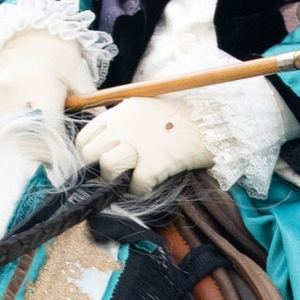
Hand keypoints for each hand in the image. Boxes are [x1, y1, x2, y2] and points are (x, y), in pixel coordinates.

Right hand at [0, 22, 92, 180]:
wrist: (34, 33)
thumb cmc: (62, 60)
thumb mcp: (82, 79)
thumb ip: (91, 110)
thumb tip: (98, 142)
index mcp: (42, 85)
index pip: (45, 129)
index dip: (51, 151)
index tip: (55, 163)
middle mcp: (14, 88)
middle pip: (18, 136)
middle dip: (29, 153)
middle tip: (37, 163)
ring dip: (8, 144)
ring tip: (19, 149)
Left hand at [74, 95, 218, 189]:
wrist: (215, 120)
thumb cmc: (184, 117)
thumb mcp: (147, 108)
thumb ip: (125, 123)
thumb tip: (109, 146)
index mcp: (121, 111)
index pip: (85, 137)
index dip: (89, 154)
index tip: (100, 163)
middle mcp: (125, 124)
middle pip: (90, 154)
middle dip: (98, 169)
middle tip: (115, 176)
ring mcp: (140, 143)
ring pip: (108, 167)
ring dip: (117, 181)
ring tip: (132, 181)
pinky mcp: (157, 161)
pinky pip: (136, 185)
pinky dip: (141, 191)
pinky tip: (150, 186)